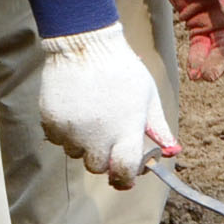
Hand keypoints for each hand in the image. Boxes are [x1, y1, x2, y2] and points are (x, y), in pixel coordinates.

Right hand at [39, 23, 179, 187]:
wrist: (87, 45)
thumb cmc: (123, 69)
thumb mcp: (148, 95)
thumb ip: (158, 127)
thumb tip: (171, 151)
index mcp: (126, 128)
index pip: (124, 170)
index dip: (126, 177)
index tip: (127, 176)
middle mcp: (97, 134)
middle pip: (98, 167)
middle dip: (105, 158)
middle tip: (109, 137)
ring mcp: (72, 129)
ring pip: (76, 153)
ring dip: (85, 144)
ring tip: (93, 116)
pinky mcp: (51, 122)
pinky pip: (58, 140)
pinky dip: (66, 132)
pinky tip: (76, 111)